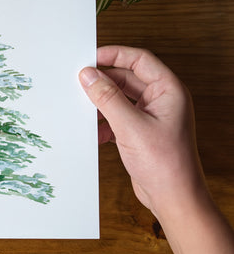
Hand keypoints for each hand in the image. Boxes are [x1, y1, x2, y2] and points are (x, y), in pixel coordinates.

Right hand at [79, 45, 206, 218]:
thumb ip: (107, 98)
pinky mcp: (139, 131)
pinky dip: (104, 122)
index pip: (139, 60)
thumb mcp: (130, 126)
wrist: (173, 198)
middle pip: (126, 78)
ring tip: (84, 111)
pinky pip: (117, 117)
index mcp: (168, 90)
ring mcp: (150, 116)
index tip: (90, 58)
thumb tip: (88, 76)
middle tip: (80, 84)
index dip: (114, 55)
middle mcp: (161, 100)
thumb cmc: (165, 163)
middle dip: (103, 83)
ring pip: (119, 98)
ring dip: (101, 105)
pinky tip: (94, 132)